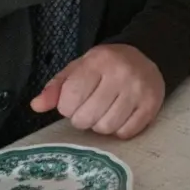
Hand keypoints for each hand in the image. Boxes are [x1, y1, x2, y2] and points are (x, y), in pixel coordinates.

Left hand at [30, 44, 165, 138]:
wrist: (146, 57)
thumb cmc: (105, 66)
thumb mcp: (78, 69)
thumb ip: (56, 87)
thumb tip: (36, 106)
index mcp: (98, 62)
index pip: (71, 98)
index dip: (67, 107)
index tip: (74, 101)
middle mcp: (121, 74)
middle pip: (87, 117)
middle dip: (83, 118)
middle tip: (89, 108)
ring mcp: (139, 90)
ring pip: (107, 127)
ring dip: (100, 125)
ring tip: (104, 112)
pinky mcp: (152, 105)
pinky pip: (126, 132)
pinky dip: (119, 130)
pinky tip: (120, 116)